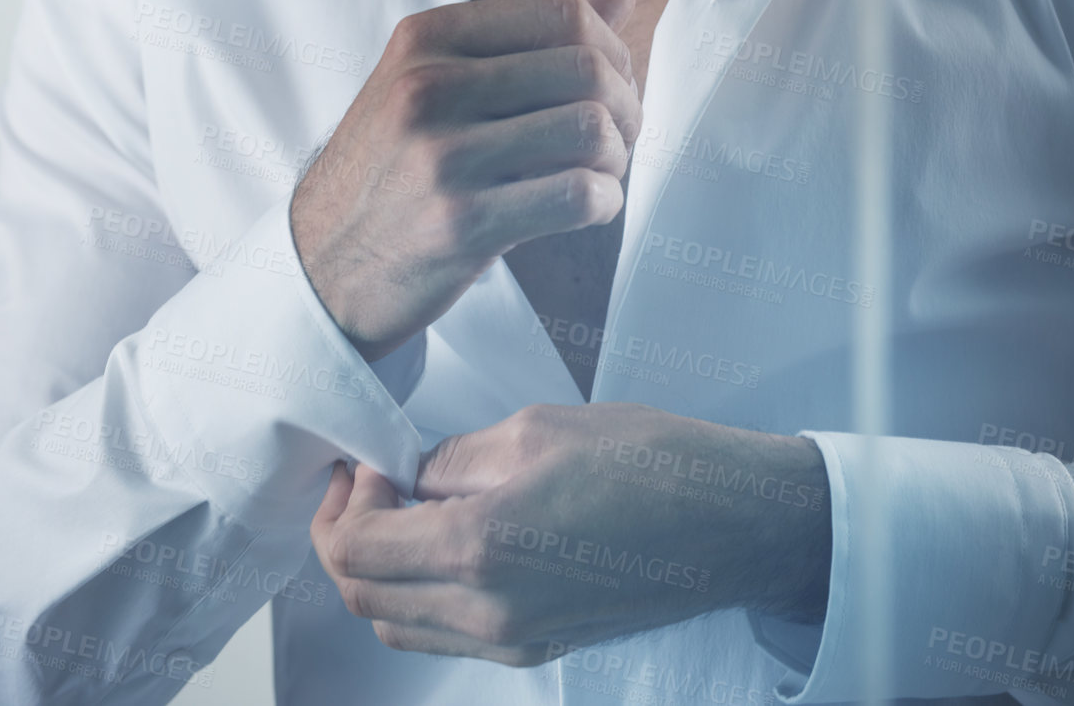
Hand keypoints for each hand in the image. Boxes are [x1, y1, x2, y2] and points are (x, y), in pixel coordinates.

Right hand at [290, 0, 639, 359]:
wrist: (322, 263)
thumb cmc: (396, 166)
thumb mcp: (440, 81)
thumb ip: (532, 36)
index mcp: (426, 37)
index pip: (562, 12)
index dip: (612, 48)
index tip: (614, 84)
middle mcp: (428, 86)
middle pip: (586, 69)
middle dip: (626, 106)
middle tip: (619, 137)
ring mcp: (440, 155)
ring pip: (590, 129)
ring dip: (616, 157)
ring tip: (599, 173)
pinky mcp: (458, 224)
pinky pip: (576, 195)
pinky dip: (604, 201)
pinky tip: (587, 206)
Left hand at [309, 404, 831, 664]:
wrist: (730, 522)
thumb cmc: (650, 463)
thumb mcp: (537, 428)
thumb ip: (453, 457)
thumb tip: (407, 473)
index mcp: (483, 548)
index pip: (357, 550)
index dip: (344, 501)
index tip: (365, 460)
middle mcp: (489, 612)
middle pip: (365, 598)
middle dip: (348, 536)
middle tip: (369, 481)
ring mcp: (513, 641)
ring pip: (397, 626)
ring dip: (379, 570)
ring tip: (404, 508)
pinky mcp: (536, 646)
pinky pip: (443, 634)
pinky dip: (419, 593)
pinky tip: (444, 538)